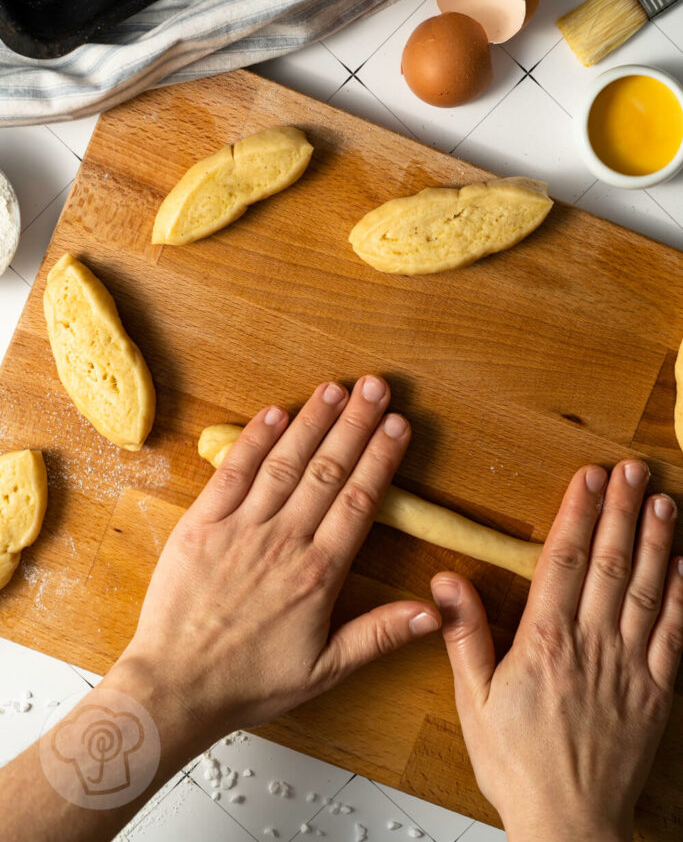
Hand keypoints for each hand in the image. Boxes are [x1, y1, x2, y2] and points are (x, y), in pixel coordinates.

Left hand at [114, 376, 439, 759]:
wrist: (174, 687)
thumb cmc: (251, 681)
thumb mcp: (325, 669)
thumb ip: (381, 634)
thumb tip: (436, 611)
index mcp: (317, 574)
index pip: (358, 500)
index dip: (381, 457)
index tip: (398, 423)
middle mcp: (282, 541)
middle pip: (327, 469)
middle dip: (355, 423)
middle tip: (376, 386)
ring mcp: (239, 528)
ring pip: (285, 462)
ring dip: (312, 421)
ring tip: (336, 388)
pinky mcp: (201, 524)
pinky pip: (232, 472)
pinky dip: (254, 440)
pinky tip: (275, 412)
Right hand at [431, 461, 681, 841]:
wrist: (569, 823)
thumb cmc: (517, 764)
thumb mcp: (473, 701)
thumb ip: (463, 635)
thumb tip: (446, 581)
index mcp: (545, 642)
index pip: (566, 561)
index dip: (578, 514)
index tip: (588, 478)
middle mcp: (592, 646)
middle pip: (612, 563)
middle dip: (622, 511)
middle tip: (632, 471)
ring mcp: (629, 666)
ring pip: (648, 589)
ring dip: (657, 541)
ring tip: (663, 501)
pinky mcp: (655, 690)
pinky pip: (675, 632)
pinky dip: (682, 593)